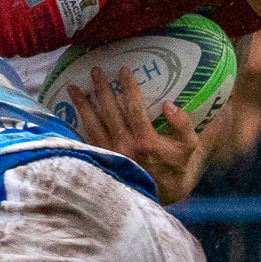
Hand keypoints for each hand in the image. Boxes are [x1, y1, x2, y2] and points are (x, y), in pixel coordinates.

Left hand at [67, 66, 207, 204]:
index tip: (124, 70)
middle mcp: (125, 147)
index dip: (129, 88)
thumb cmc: (177, 163)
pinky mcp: (103, 159)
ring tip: (73, 87)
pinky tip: (72, 110)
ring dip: (83, 105)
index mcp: (146, 142)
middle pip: (110, 113)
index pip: (134, 109)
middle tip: (96, 71)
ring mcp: (112, 154)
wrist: (165, 191)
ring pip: (93, 125)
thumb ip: (183, 124)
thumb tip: (168, 104)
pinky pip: (88, 137)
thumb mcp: (189, 145)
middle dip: (102, 90)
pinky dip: (79, 123)